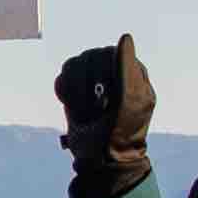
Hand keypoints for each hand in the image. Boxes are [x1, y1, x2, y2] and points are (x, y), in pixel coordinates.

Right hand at [52, 36, 153, 197]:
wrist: (100, 160)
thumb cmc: (120, 134)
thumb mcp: (129, 103)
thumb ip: (126, 69)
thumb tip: (125, 37)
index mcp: (133, 73)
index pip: (111, 54)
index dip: (104, 75)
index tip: (108, 97)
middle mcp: (113, 72)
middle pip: (90, 57)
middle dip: (89, 86)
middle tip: (96, 109)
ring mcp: (94, 79)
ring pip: (75, 65)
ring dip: (77, 92)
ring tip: (86, 111)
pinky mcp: (76, 88)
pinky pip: (64, 75)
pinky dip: (66, 93)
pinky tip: (74, 106)